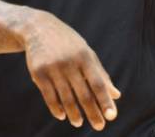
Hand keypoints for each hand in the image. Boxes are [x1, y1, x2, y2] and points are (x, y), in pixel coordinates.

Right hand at [20, 10, 120, 130]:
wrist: (38, 28)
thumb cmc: (68, 43)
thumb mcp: (86, 53)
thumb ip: (101, 74)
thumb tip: (116, 95)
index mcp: (85, 57)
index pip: (98, 83)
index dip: (105, 101)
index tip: (112, 116)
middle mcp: (69, 62)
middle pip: (83, 94)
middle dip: (93, 112)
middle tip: (100, 126)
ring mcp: (53, 68)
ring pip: (66, 98)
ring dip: (74, 114)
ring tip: (79, 123)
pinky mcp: (38, 73)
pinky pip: (49, 96)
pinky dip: (56, 108)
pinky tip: (62, 116)